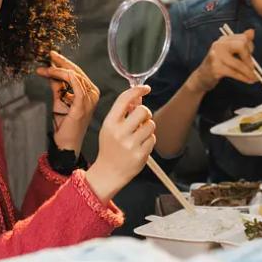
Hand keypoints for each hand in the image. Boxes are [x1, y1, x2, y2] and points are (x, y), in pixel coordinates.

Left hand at [36, 51, 99, 154]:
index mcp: (90, 92)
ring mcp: (89, 99)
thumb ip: (58, 86)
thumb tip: (50, 71)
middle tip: (50, 54)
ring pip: (75, 76)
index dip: (64, 63)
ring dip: (58, 70)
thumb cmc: (65, 125)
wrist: (66, 144)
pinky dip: (65, 76)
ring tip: (45, 68)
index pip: (77, 72)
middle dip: (62, 61)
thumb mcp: (60, 101)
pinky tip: (54, 72)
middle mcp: (92, 94)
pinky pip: (75, 84)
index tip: (51, 57)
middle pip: (77, 71)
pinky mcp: (82, 105)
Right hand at [85, 86, 155, 203]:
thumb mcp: (110, 127)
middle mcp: (119, 133)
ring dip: (148, 128)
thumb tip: (138, 96)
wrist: (108, 173)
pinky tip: (140, 146)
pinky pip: (153, 139)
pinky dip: (149, 141)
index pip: (125, 99)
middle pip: (143, 110)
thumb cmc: (110, 147)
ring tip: (139, 135)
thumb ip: (123, 111)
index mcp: (110, 123)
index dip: (137, 90)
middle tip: (141, 120)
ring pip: (151, 124)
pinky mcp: (140, 155)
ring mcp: (130, 145)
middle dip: (145, 113)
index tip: (145, 88)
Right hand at [187, 30, 256, 93]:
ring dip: (249, 72)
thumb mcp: (229, 51)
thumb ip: (241, 42)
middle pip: (241, 45)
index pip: (243, 38)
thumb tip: (252, 31)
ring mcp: (216, 56)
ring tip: (254, 78)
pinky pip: (234, 73)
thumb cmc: (219, 64)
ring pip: (239, 63)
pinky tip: (248, 80)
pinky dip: (243, 78)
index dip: (251, 47)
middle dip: (249, 58)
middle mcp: (219, 44)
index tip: (252, 57)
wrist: (202, 77)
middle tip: (254, 68)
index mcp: (224, 39)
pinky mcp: (216, 68)